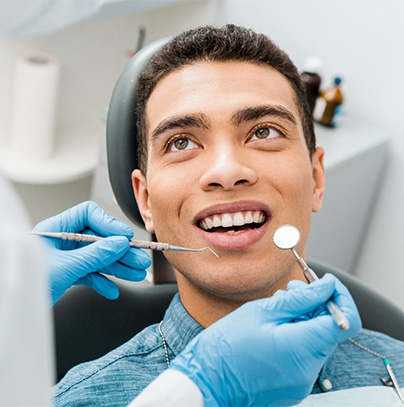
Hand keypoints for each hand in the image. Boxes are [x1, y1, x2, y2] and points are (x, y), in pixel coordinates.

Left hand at [33, 201, 150, 304]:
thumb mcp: (65, 267)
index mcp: (55, 229)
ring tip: (135, 273)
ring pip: (98, 257)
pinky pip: (90, 273)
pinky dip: (102, 281)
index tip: (125, 237)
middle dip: (120, 251)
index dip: (109, 224)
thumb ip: (94, 255)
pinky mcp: (67, 274)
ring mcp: (66, 258)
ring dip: (117, 267)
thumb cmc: (25, 285)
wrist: (13, 312)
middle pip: (98, 239)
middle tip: (138, 259)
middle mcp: (62, 241)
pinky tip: (111, 289)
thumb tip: (118, 244)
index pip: (88, 215)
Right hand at [170, 274, 361, 406]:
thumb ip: (300, 299)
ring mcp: (302, 381)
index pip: (346, 321)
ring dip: (304, 319)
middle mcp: (309, 370)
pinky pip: (304, 354)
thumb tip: (327, 286)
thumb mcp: (261, 312)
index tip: (324, 283)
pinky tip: (273, 327)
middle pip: (330, 329)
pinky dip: (296, 336)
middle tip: (292, 289)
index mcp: (302, 348)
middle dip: (316, 305)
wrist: (205, 383)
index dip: (340, 297)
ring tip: (277, 308)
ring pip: (316, 340)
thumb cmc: (226, 346)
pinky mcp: (293, 386)